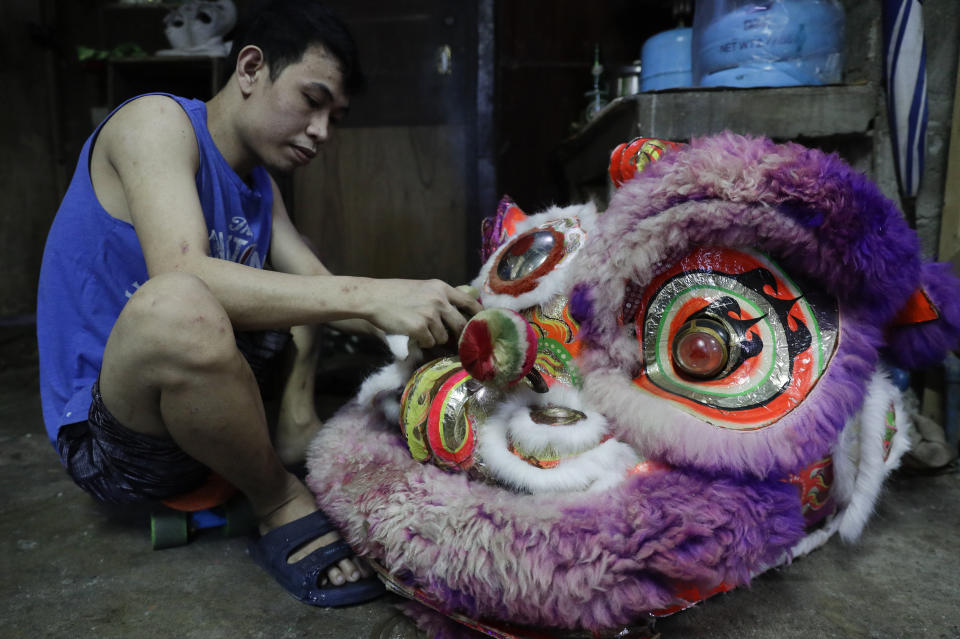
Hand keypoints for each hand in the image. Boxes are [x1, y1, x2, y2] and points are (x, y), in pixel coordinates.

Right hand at [363, 279, 481, 347]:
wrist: (373, 297)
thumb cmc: (394, 293)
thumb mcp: (422, 287)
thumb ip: (440, 296)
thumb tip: (457, 310)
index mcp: (442, 288)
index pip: (469, 302)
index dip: (478, 315)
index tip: (481, 324)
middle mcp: (439, 300)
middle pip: (461, 324)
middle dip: (458, 335)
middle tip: (455, 341)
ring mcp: (430, 314)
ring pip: (443, 336)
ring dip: (434, 338)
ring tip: (420, 330)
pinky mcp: (420, 328)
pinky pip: (429, 342)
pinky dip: (422, 341)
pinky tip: (412, 333)